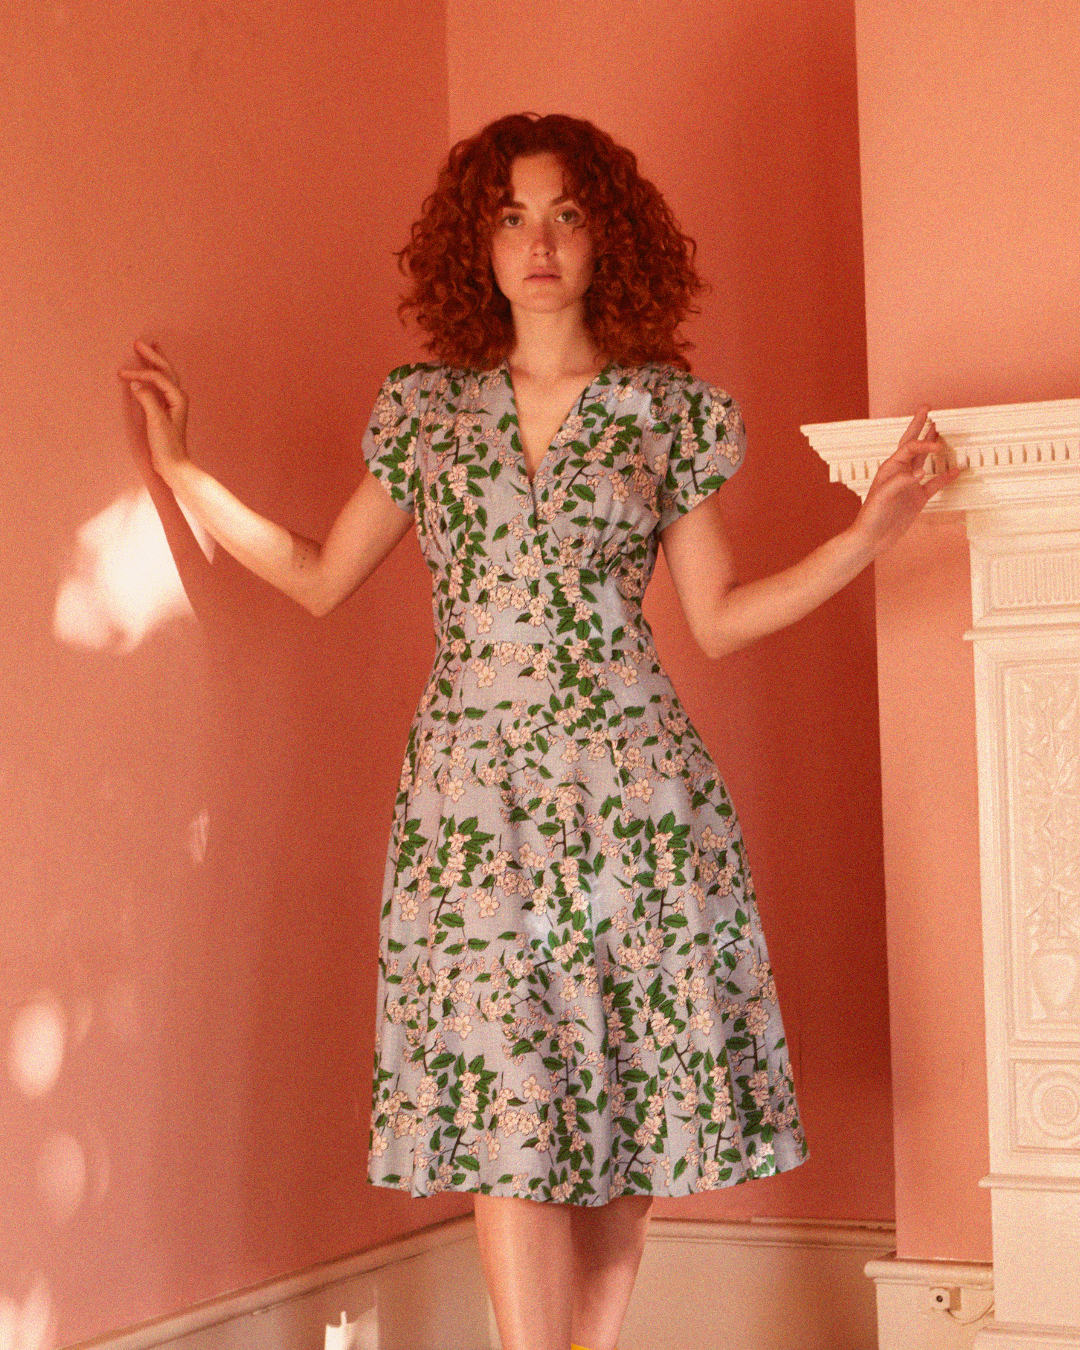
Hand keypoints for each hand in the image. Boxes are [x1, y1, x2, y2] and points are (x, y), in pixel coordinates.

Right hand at [118, 338, 190, 479]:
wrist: (173, 464)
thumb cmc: (166, 445)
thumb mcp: (156, 421)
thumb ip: (147, 400)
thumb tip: (135, 384)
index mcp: (178, 398)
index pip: (157, 378)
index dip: (139, 374)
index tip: (122, 375)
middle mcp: (178, 398)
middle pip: (165, 370)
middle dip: (152, 356)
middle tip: (138, 343)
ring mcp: (173, 403)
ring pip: (165, 376)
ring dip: (156, 362)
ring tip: (150, 349)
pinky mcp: (167, 410)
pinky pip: (161, 386)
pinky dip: (154, 375)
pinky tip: (150, 373)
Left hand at [850, 404, 962, 558]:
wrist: (872, 539)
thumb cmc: (871, 518)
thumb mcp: (882, 498)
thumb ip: (899, 482)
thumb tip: (919, 472)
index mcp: (889, 469)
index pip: (908, 449)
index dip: (923, 444)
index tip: (937, 447)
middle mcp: (899, 473)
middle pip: (912, 444)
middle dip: (919, 426)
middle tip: (927, 408)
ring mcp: (909, 485)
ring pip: (924, 461)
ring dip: (931, 446)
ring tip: (939, 430)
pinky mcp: (917, 499)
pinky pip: (934, 484)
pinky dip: (945, 477)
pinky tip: (956, 470)